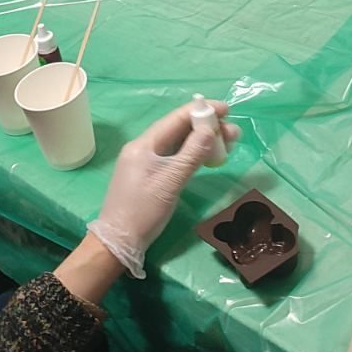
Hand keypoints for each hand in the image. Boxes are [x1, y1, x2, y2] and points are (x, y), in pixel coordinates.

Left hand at [87, 98, 240, 278]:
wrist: (118, 241)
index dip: (201, 111)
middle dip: (206, 127)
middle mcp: (143, 148)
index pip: (175, 119)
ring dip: (201, 141)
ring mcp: (146, 161)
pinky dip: (192, 154)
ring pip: (177, 143)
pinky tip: (208, 156)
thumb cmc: (143, 211)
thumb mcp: (170, 182)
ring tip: (228, 143)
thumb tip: (210, 129)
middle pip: (178, 130)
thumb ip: (191, 154)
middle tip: (233, 133)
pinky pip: (174, 156)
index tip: (226, 109)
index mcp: (144, 145)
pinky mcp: (150, 174)